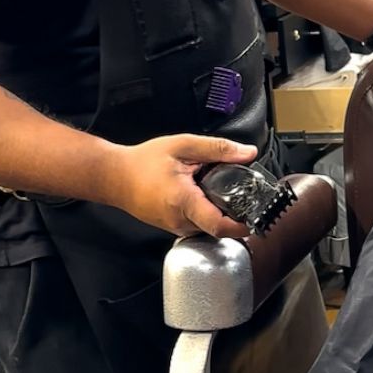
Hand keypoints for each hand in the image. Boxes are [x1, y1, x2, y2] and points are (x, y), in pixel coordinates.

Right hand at [112, 134, 257, 236]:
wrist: (115, 177)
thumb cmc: (144, 161)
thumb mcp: (184, 145)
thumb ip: (218, 149)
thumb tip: (247, 153)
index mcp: (184, 201)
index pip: (218, 225)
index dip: (241, 226)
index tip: (257, 218)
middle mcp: (179, 221)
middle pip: (217, 225)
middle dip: (234, 212)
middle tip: (244, 192)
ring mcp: (174, 227)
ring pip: (207, 226)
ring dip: (219, 211)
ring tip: (222, 189)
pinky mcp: (171, 227)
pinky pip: (197, 223)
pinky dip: (206, 211)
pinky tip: (204, 193)